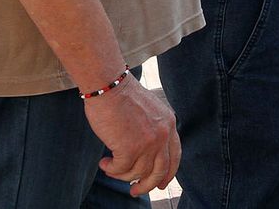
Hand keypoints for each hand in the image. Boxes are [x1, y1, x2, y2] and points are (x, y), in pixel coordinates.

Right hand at [84, 77, 180, 195]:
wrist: (109, 85)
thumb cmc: (122, 97)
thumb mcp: (149, 112)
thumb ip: (152, 130)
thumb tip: (146, 158)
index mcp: (169, 124)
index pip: (174, 156)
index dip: (168, 174)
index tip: (160, 185)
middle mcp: (163, 134)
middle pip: (159, 172)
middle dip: (146, 185)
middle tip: (134, 191)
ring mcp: (148, 142)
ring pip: (137, 173)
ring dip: (121, 174)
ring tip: (109, 166)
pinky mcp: (130, 147)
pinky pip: (121, 169)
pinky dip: (111, 169)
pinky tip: (104, 162)